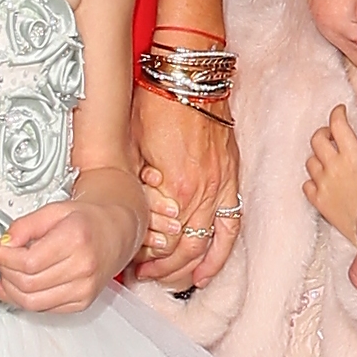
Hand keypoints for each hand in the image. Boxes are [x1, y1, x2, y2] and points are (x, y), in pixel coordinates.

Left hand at [0, 176, 146, 312]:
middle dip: (5, 274)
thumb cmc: (89, 220)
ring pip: (33, 302)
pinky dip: (26, 300)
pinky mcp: (83, 302)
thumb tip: (3, 243)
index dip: (5, 259)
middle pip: (28, 284)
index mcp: (76, 239)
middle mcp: (84, 267)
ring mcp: (85, 288)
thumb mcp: (55, 210)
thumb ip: (25, 225)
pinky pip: (44, 309)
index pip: (28, 262)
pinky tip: (20, 288)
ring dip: (12, 291)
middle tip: (1, 262)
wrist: (117, 232)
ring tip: (8, 275)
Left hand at [134, 82, 240, 290]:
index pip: (160, 239)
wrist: (191, 75)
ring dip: (189, 267)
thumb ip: (134, 183)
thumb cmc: (159, 101)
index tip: (129, 261)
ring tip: (173, 281)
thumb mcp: (133, 144)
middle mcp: (201, 192)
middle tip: (144, 275)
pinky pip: (231, 225)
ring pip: (207, 243)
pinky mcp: (231, 178)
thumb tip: (126, 209)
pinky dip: (221, 252)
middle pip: (183, 249)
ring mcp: (220, 186)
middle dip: (163, 269)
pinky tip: (208, 270)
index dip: (144, 255)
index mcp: (175, 186)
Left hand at [304, 104, 356, 240]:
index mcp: (352, 155)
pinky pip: (307, 185)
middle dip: (324, 132)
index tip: (340, 112)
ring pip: (310, 161)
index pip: (337, 124)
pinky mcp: (319, 202)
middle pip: (317, 139)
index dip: (337, 114)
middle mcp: (334, 166)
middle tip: (332, 134)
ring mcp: (324, 184)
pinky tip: (322, 181)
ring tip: (328, 159)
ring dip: (318, 156)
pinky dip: (312, 180)